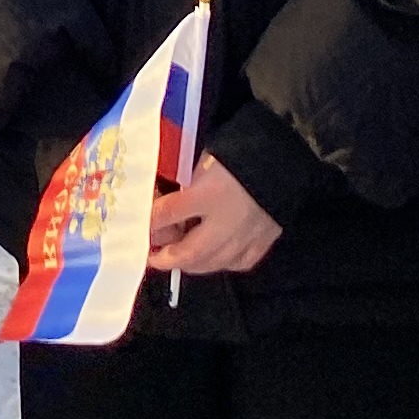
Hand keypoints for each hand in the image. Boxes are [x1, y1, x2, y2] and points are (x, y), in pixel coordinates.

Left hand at [144, 153, 281, 276]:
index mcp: (207, 193)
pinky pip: (238, 263)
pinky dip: (221, 264)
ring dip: (191, 265)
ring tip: (178, 261)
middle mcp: (225, 221)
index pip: (169, 213)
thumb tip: (164, 197)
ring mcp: (246, 236)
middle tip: (154, 257)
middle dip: (167, 258)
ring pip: (212, 263)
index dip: (150, 221)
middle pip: (189, 251)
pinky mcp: (263, 241)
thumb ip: (185, 180)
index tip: (138, 226)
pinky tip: (213, 259)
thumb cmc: (238, 153)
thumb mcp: (203, 160)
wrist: (280, 159)